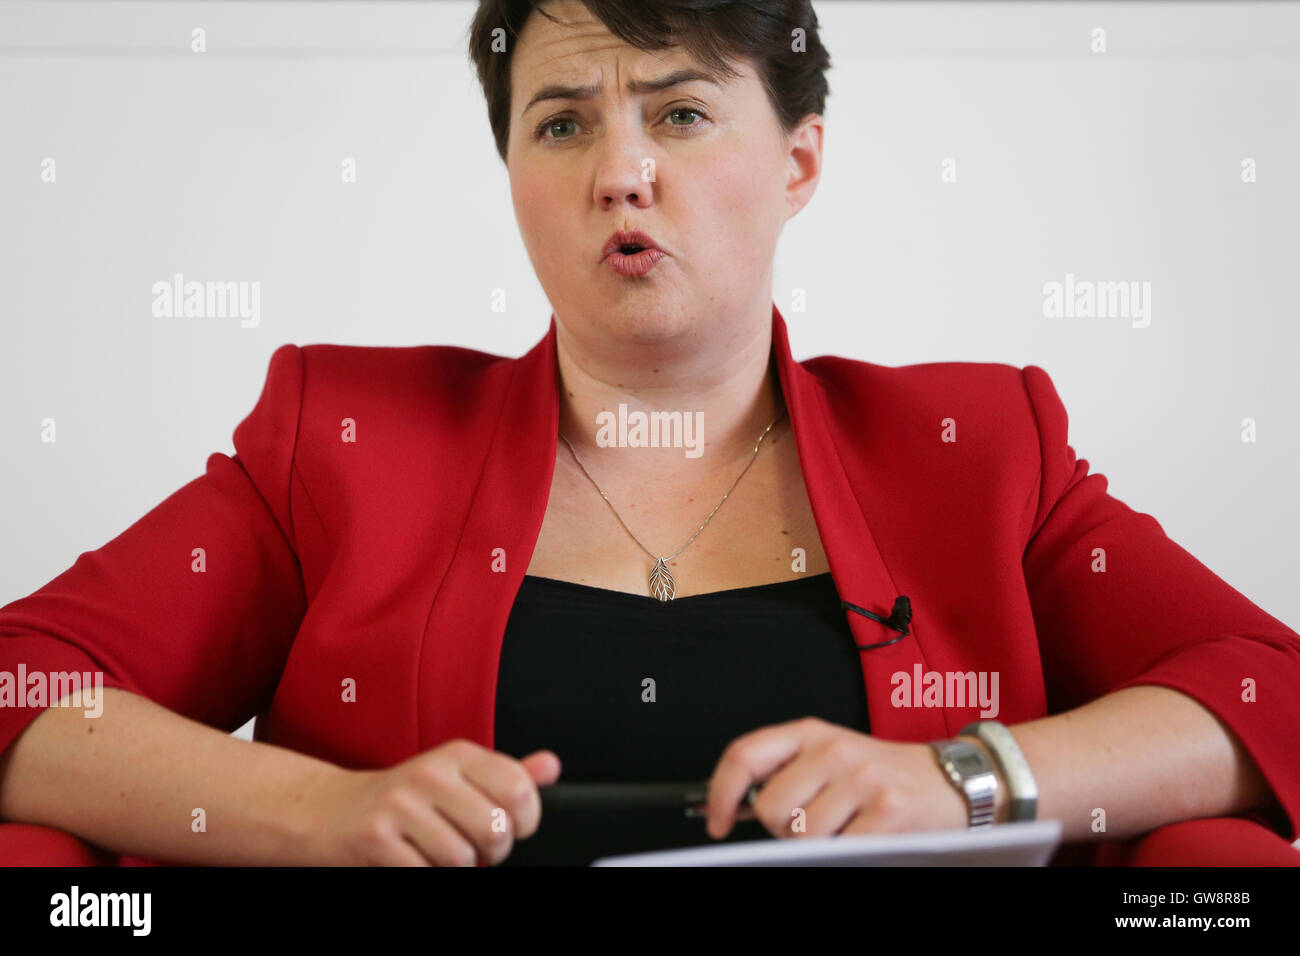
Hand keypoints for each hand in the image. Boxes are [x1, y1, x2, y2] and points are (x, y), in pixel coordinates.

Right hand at [303, 740, 560, 864]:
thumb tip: (551, 766)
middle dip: (491, 852)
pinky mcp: (377, 839)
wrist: (330, 812)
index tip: (511, 827)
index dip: (524, 821)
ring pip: (462, 859)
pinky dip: (426, 874)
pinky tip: (414, 860)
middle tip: (473, 846)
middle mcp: (431, 773)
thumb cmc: (403, 799)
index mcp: (458, 755)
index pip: (518, 790)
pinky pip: (427, 873)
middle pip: (495, 831)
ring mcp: (402, 806)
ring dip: (456, 868)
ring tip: (438, 852)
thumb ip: (506, 775)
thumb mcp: (456, 777)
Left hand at [704, 717, 976, 838]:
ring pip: (804, 834)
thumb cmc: (882, 774)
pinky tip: (864, 838)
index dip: (721, 793)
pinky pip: (842, 848)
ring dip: (818, 845)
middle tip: (811, 825)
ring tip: (844, 829)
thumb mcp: (829, 757)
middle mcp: (833, 748)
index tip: (717, 823)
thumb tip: (734, 808)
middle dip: (783, 830)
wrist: (950, 781)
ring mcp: (862, 777)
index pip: (745, 755)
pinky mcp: (888, 808)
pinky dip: (847, 852)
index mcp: (809, 732)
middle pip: (772, 807)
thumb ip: (784, 772)